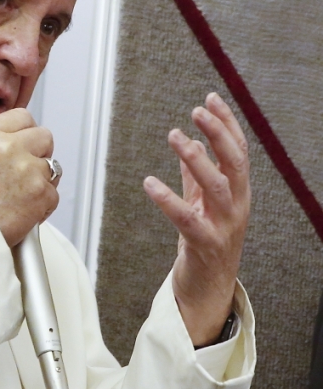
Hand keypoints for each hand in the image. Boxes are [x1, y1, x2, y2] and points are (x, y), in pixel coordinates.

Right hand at [0, 109, 59, 246]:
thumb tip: (17, 142)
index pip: (22, 116)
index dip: (26, 132)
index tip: (25, 143)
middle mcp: (9, 148)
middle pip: (44, 137)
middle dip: (40, 152)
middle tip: (28, 169)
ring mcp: (28, 169)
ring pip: (52, 167)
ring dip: (41, 180)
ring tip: (20, 196)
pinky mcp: (42, 193)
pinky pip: (54, 194)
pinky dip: (43, 205)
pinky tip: (23, 211)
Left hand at [144, 93, 249, 346]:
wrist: (207, 289)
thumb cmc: (205, 242)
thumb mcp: (203, 204)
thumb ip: (197, 175)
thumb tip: (192, 143)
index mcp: (237, 193)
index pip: (238, 151)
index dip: (227, 124)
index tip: (210, 98)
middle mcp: (237, 206)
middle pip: (236, 163)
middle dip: (219, 134)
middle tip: (197, 111)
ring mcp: (224, 226)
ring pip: (218, 187)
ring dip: (196, 159)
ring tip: (175, 136)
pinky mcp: (205, 245)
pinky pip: (187, 219)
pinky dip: (169, 199)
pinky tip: (150, 183)